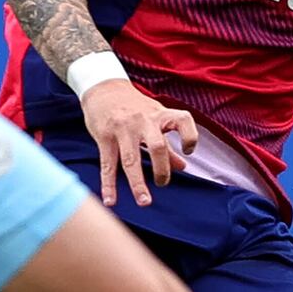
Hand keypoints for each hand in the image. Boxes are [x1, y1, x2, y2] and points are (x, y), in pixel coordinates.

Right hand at [81, 79, 198, 206]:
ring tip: (144, 202)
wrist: (103, 89)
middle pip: (157, 146)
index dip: (189, 136)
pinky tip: (111, 201)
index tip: (188, 152)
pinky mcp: (104, 136)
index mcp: (159, 115)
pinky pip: (107, 164)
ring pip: (131, 160)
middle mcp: (143, 121)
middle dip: (162, 169)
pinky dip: (109, 185)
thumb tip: (183, 168)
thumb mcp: (155, 119)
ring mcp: (122, 129)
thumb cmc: (134, 107)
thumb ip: (168, 144)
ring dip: (138, 184)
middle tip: (163, 184)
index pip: (182, 120)